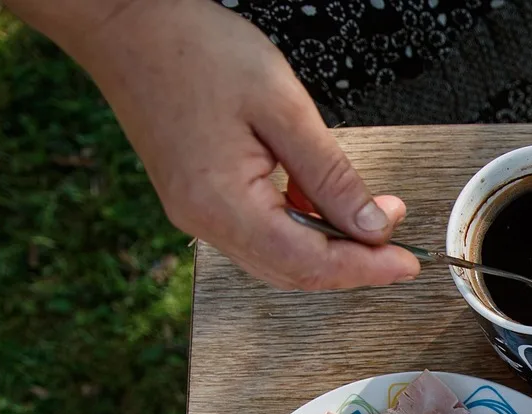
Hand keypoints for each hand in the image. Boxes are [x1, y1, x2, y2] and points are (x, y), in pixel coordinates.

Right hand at [18, 0, 419, 288]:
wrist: (125, 21)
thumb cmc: (191, 48)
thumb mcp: (283, 107)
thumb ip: (330, 175)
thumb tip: (371, 225)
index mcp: (221, 203)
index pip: (308, 263)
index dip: (365, 268)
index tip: (406, 262)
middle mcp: (202, 219)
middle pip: (293, 272)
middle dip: (351, 263)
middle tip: (395, 243)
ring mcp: (194, 212)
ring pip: (276, 257)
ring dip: (326, 247)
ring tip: (366, 215)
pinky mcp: (194, 197)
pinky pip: (256, 233)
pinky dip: (296, 228)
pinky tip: (318, 199)